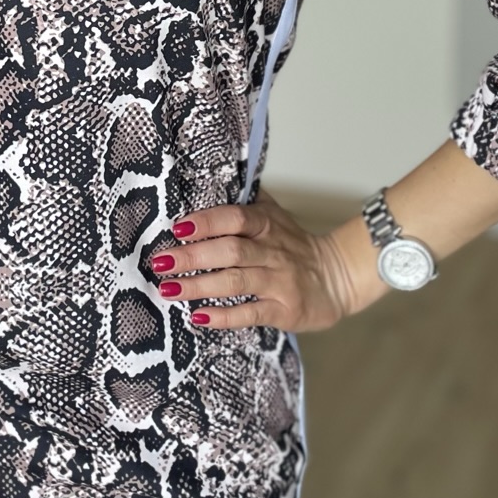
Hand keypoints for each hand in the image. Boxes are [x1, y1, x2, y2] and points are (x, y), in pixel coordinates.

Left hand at [147, 187, 377, 332]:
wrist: (337, 277)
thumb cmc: (292, 245)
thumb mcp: (273, 216)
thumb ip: (242, 201)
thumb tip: (200, 181)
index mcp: (266, 223)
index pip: (235, 217)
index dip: (206, 222)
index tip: (177, 228)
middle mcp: (273, 250)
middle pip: (230, 251)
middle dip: (192, 256)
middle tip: (160, 262)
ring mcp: (280, 281)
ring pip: (236, 281)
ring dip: (199, 286)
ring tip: (169, 289)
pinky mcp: (284, 310)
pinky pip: (250, 313)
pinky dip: (223, 316)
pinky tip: (198, 317)